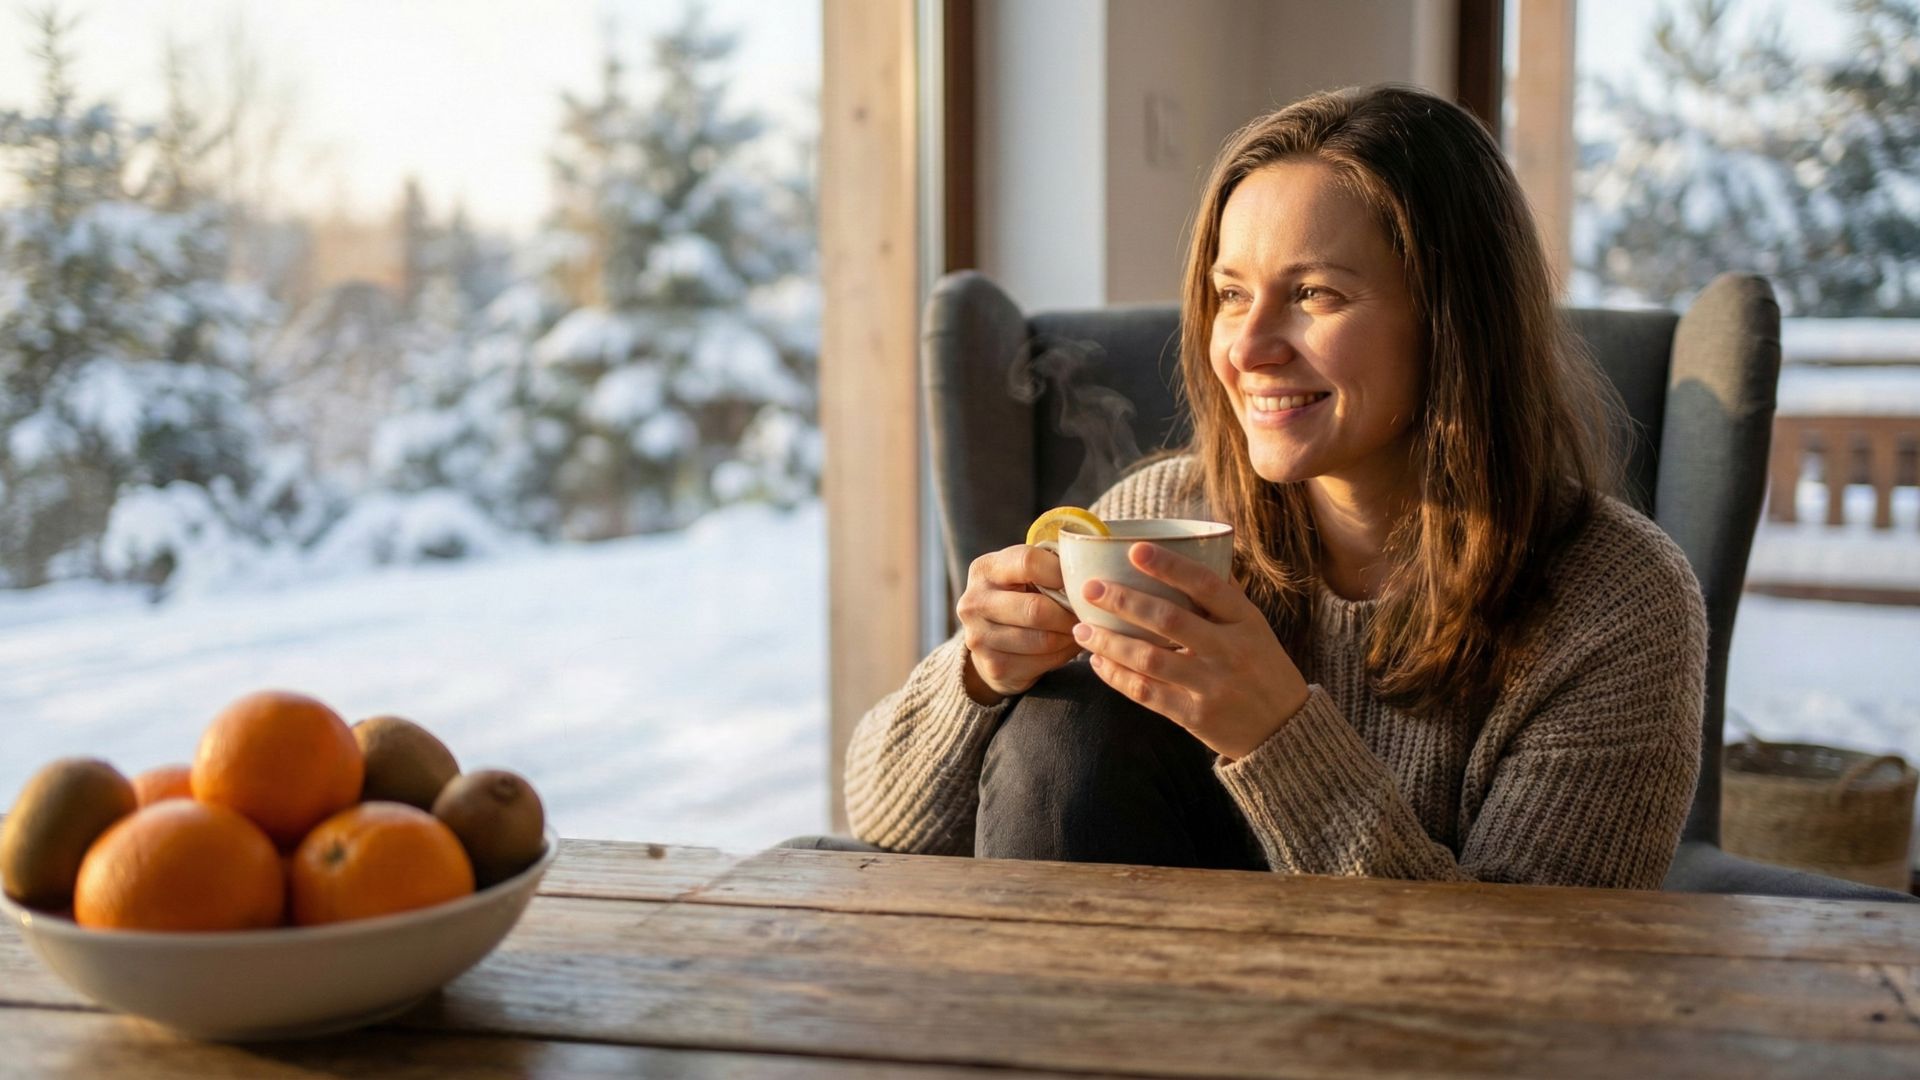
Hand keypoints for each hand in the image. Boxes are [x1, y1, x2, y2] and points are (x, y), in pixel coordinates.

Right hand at [956, 544, 1082, 704]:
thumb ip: (1048, 566)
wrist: (988, 641)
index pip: (1028, 562)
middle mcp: (974, 602)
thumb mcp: (1023, 574)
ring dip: (1070, 636)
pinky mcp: (994, 666)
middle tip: (1086, 614)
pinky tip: (1065, 645)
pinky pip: (1043, 661)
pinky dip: (1063, 654)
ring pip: (1043, 639)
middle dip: (1069, 613)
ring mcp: (979, 637)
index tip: (1077, 582)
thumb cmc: (1018, 597)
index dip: (1060, 572)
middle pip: (1036, 608)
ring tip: (1080, 629)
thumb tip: (1088, 576)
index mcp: (984, 569)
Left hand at [1072, 542, 1310, 759]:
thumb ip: (1225, 596)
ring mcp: (1211, 685)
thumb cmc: (1263, 667)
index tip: (1134, 549)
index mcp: (1246, 621)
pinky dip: (1117, 676)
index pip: (1206, 584)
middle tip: (1089, 589)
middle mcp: (1229, 650)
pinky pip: (1146, 693)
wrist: (1285, 730)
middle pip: (1169, 620)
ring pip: (1149, 658)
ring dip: (1109, 642)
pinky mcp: (1195, 716)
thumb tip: (1196, 551)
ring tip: (1081, 629)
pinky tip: (1098, 662)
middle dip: (1124, 601)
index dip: (1169, 565)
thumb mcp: (1256, 628)